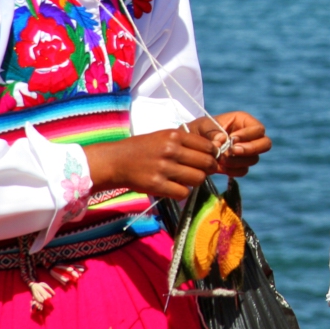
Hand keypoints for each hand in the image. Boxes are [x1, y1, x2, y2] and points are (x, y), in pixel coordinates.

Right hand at [83, 128, 218, 199]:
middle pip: (206, 163)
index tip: (211, 158)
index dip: (213, 154)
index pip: (207, 146)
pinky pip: (183, 192)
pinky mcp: (157, 185)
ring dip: (196, 181)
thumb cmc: (142, 148)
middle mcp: (171, 150)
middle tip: (204, 171)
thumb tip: (211, 152)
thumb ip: (185, 142)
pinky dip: (183, 192)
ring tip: (188, 179)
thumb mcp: (163, 137)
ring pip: (197, 179)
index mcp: (174, 135)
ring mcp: (164, 168)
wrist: (116, 160)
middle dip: (209, 169)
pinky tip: (176, 187)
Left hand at [204, 111, 271, 176]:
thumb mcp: (202, 126)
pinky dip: (233, 170)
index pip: (258, 129)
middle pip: (265, 144)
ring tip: (221, 159)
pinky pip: (244, 170)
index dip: (248, 135)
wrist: (191, 146)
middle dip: (250, 149)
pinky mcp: (240, 164)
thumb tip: (222, 140)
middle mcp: (249, 136)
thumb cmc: (199, 130)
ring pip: (254, 159)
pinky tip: (221, 167)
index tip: (231, 139)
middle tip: (233, 151)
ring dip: (238, 161)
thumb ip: (211, 131)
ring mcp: (246, 152)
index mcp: (244, 121)